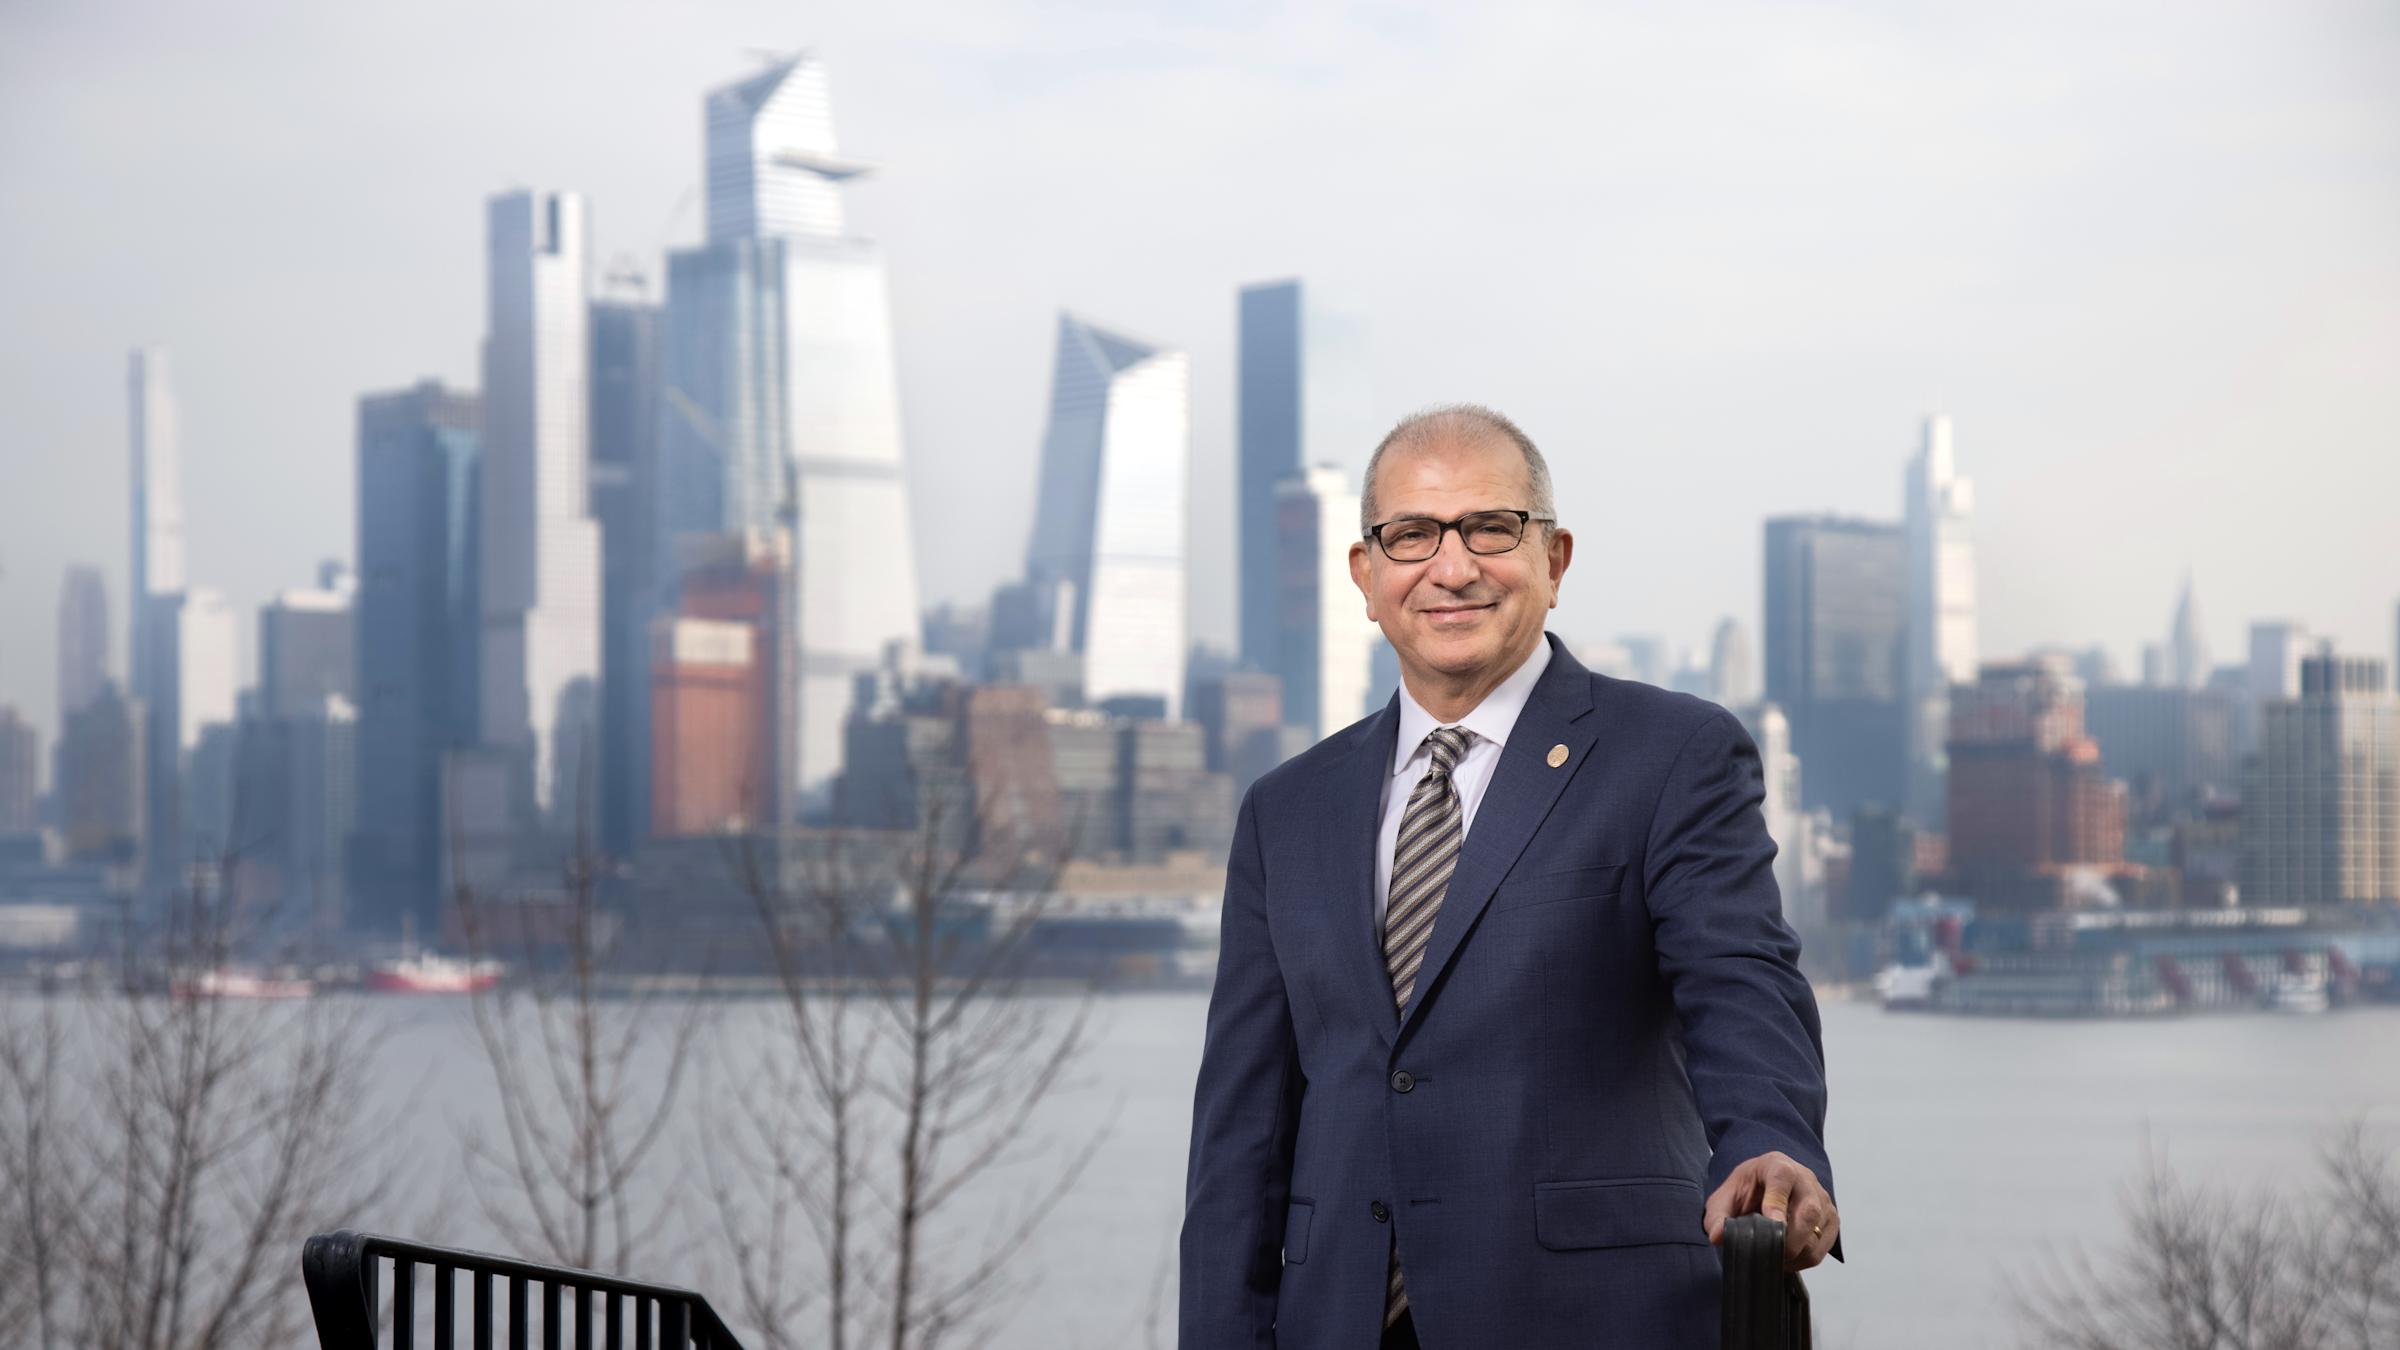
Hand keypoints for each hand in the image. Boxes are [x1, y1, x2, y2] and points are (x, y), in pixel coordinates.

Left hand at [1704, 1150, 1837, 1271]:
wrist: (1766, 1187)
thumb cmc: (1747, 1191)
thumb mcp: (1725, 1198)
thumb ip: (1718, 1216)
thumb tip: (1718, 1236)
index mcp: (1777, 1166)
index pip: (1783, 1178)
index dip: (1777, 1202)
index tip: (1772, 1224)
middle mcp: (1805, 1179)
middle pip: (1808, 1210)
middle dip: (1789, 1240)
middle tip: (1770, 1254)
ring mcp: (1822, 1199)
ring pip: (1817, 1234)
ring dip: (1795, 1254)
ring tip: (1774, 1256)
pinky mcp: (1831, 1220)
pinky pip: (1822, 1248)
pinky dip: (1804, 1259)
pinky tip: (1787, 1258)